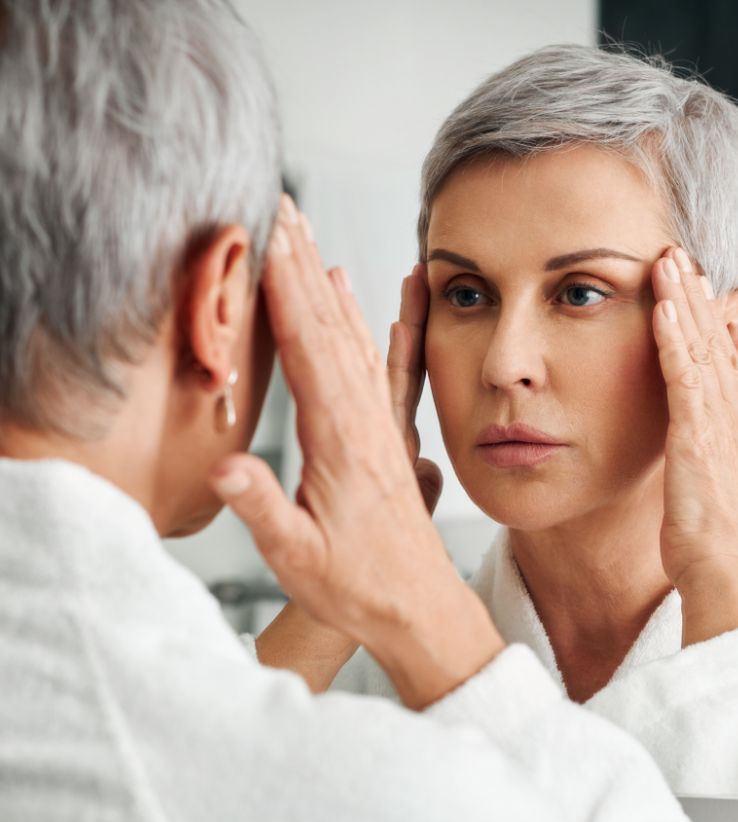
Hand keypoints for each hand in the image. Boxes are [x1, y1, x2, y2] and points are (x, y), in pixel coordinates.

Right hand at [211, 196, 502, 707]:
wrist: (418, 605)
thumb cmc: (358, 585)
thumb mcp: (298, 556)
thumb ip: (264, 508)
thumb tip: (226, 469)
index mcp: (340, 438)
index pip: (306, 345)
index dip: (284, 285)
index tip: (267, 233)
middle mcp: (363, 420)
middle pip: (329, 326)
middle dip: (301, 262)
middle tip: (282, 208)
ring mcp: (378, 426)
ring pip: (351, 339)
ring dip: (329, 287)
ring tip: (311, 239)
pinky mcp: (387, 437)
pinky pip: (380, 369)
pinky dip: (372, 328)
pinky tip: (368, 302)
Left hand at [651, 247, 737, 645]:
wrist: (721, 573)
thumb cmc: (712, 541)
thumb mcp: (717, 488)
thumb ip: (713, 458)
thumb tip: (711, 449)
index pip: (722, 361)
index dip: (707, 320)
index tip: (691, 287)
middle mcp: (735, 417)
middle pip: (715, 343)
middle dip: (696, 296)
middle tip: (677, 255)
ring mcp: (720, 424)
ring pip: (702, 349)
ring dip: (684, 302)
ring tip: (667, 262)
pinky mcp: (697, 436)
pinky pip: (684, 377)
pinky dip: (675, 339)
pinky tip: (663, 308)